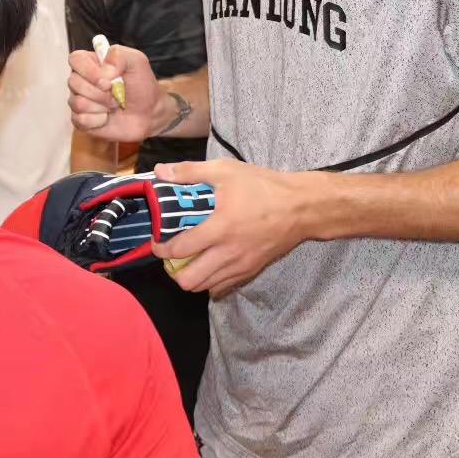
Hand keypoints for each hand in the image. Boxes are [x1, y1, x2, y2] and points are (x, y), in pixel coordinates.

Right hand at [68, 44, 160, 142]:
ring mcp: (80, 100)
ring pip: (77, 103)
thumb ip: (119, 55)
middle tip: (116, 93)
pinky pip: (80, 120)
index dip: (89, 70)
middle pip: (73, 82)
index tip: (108, 79)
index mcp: (91, 63)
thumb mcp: (137, 61)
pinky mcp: (81, 120)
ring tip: (114, 105)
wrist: (149, 112)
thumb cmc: (141, 85)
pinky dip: (98, 120)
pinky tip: (107, 117)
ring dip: (101, 106)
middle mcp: (82, 80)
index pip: (75, 59)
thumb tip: (103, 70)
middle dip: (100, 92)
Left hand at [152, 159, 316, 296]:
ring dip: (192, 277)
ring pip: (206, 287)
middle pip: (190, 280)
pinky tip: (209, 264)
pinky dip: (211, 281)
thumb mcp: (225, 171)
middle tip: (172, 255)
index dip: (161, 249)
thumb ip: (190, 172)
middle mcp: (228, 254)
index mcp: (219, 229)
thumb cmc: (263, 187)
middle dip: (174, 270)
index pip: (180, 249)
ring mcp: (241, 266)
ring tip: (188, 260)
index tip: (156, 242)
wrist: (301, 207)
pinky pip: (224, 287)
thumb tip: (159, 172)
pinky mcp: (252, 271)